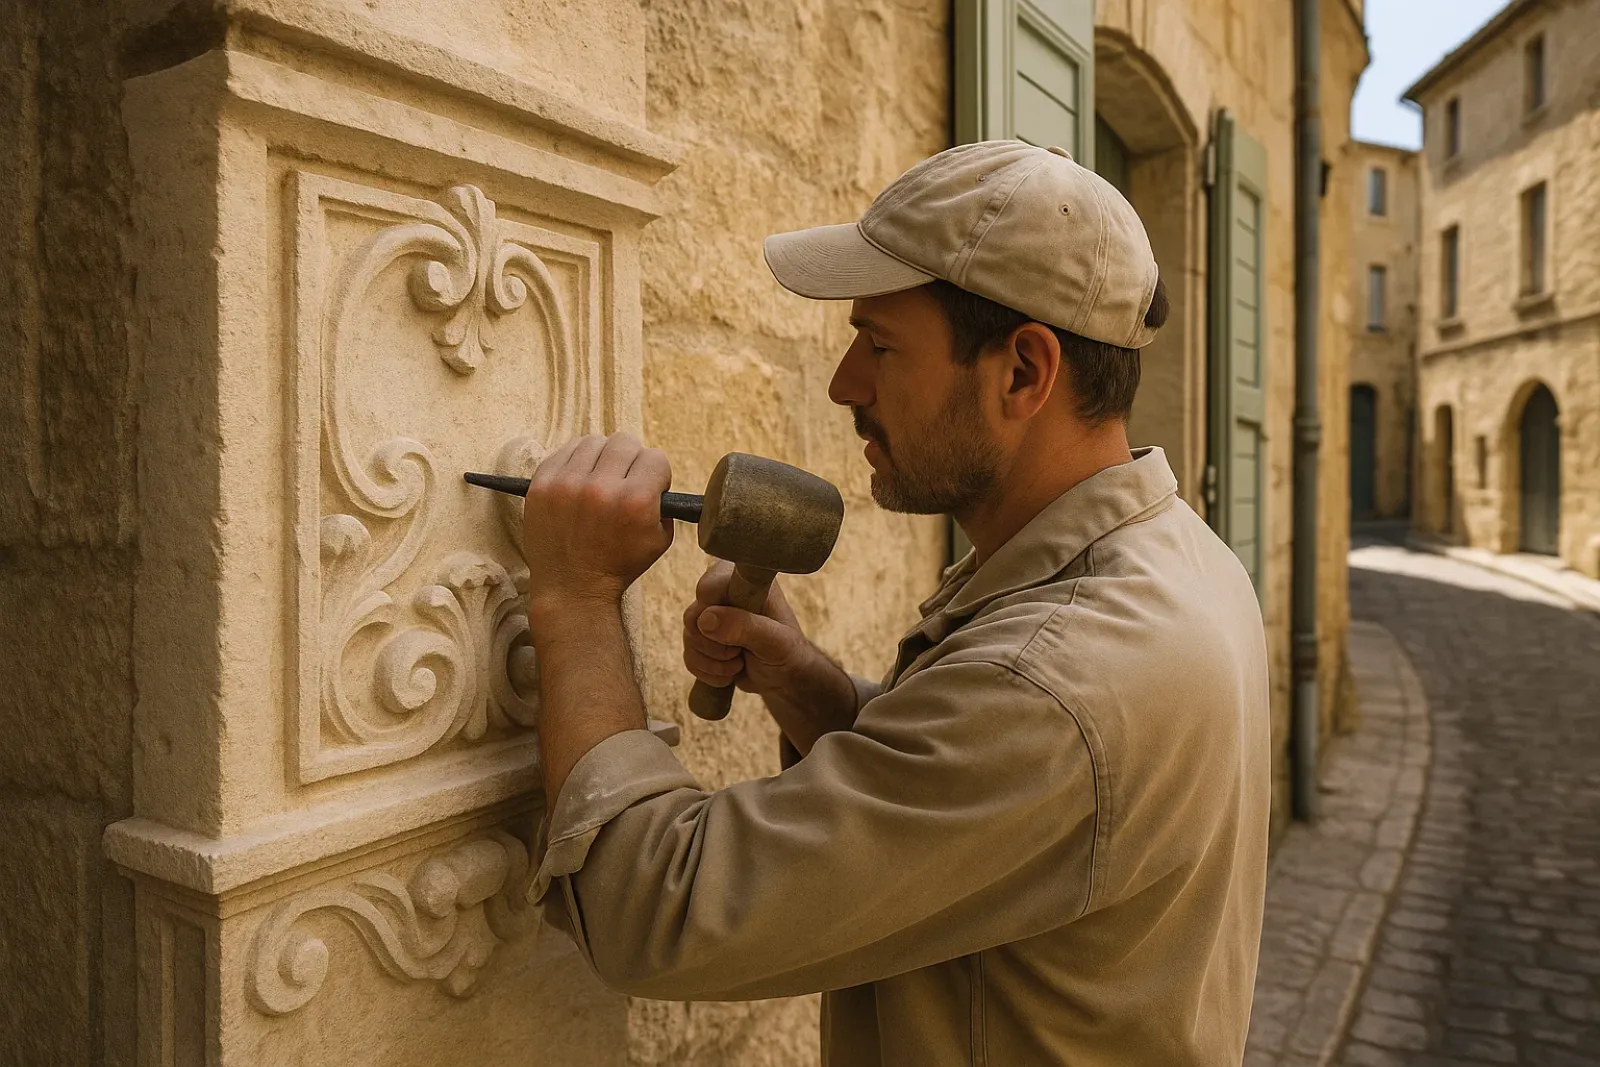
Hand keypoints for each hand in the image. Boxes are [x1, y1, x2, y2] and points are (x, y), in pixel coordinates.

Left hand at [520, 433, 673, 622]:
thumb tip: (655, 479)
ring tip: (600, 478)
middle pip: (625, 442)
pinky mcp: (542, 485)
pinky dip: (576, 461)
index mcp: (635, 502)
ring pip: (594, 441)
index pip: (655, 458)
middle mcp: (602, 488)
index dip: (656, 473)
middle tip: (624, 479)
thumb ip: (664, 504)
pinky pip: (565, 451)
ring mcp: (567, 484)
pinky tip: (579, 479)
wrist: (572, 588)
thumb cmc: (617, 566)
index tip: (649, 486)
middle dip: (631, 460)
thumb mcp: (659, 541)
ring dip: (602, 457)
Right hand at [682, 562, 858, 750]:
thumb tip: (705, 619)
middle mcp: (724, 595)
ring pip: (688, 639)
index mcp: (745, 582)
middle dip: (715, 644)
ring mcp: (711, 618)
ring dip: (714, 661)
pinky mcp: (703, 640)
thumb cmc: (787, 652)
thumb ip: (745, 626)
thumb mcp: (776, 641)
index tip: (736, 632)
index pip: (708, 587)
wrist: (785, 679)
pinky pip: (689, 657)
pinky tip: (730, 672)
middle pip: (692, 616)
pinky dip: (708, 671)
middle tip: (740, 651)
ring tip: (740, 662)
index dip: (715, 613)